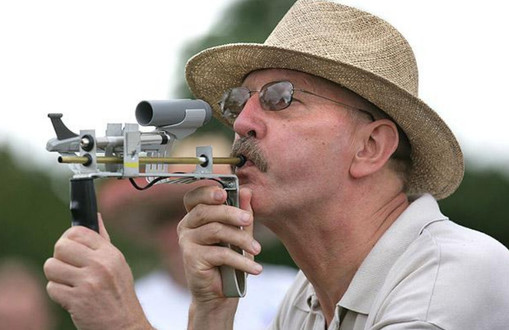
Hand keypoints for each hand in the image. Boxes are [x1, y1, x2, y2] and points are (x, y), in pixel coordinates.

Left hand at [44, 215, 151, 329]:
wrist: (124, 325)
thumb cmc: (119, 294)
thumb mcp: (117, 264)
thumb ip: (103, 241)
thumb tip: (95, 217)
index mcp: (110, 254)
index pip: (78, 232)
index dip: (68, 239)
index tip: (69, 249)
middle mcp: (100, 265)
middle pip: (61, 246)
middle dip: (59, 258)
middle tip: (69, 268)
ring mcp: (89, 282)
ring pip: (51, 266)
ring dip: (56, 277)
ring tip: (70, 284)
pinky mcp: (77, 300)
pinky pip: (52, 287)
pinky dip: (58, 294)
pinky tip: (71, 298)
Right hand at [178, 186, 261, 328]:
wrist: (219, 295)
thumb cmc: (228, 262)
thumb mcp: (239, 234)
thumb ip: (242, 213)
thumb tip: (246, 191)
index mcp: (195, 216)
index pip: (194, 197)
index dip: (207, 192)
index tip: (224, 193)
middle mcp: (186, 226)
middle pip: (207, 211)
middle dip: (231, 213)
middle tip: (249, 219)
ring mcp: (186, 242)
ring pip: (215, 230)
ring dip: (241, 239)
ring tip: (257, 250)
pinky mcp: (191, 258)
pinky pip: (219, 253)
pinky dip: (241, 260)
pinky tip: (254, 268)